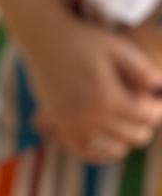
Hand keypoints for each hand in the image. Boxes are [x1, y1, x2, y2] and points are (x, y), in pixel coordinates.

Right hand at [24, 15, 161, 162]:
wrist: (45, 41)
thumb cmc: (84, 41)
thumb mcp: (118, 48)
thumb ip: (143, 70)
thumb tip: (160, 89)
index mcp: (107, 99)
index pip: (148, 118)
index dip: (159, 108)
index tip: (159, 98)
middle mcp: (90, 118)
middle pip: (136, 136)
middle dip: (146, 121)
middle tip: (142, 103)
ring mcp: (74, 127)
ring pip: (116, 150)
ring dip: (127, 136)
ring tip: (127, 117)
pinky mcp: (61, 129)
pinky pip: (88, 153)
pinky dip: (103, 152)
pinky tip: (113, 143)